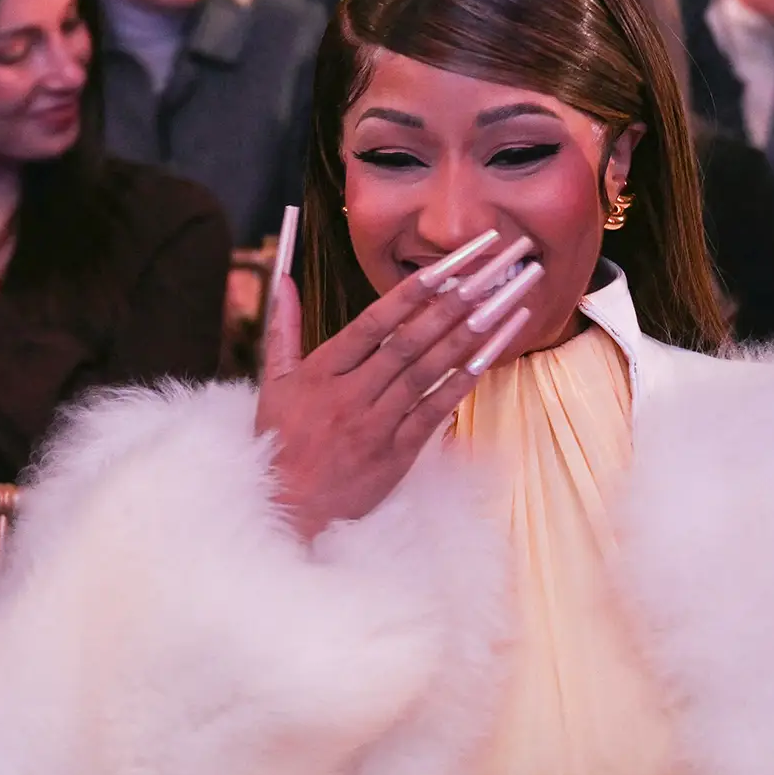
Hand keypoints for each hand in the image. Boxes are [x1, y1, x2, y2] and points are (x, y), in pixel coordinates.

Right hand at [254, 233, 540, 542]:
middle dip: (451, 304)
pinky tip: (489, 358)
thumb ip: (283, 328)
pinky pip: (434, 413)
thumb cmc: (278, 442)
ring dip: (467, 336)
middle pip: (408, 342)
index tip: (446, 266)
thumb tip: (283, 280)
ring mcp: (376, 425)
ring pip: (427, 373)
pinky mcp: (396, 454)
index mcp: (321, 372)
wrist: (285, 508)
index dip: (411, 292)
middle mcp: (350, 394)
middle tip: (488, 273)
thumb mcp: (273, 382)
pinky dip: (461, 385)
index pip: (373, 323)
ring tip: (500, 305)